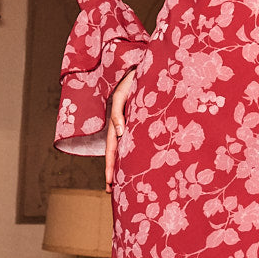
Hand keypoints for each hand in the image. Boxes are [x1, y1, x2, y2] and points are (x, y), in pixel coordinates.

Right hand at [105, 68, 137, 190]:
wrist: (150, 65)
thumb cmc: (133, 76)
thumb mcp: (123, 92)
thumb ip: (118, 111)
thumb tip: (118, 133)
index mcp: (117, 122)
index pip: (111, 150)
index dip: (110, 168)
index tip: (108, 185)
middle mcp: (126, 126)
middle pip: (119, 154)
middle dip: (116, 173)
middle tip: (114, 193)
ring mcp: (135, 125)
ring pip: (130, 150)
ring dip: (128, 166)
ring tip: (129, 184)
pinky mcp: (148, 122)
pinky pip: (143, 141)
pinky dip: (142, 154)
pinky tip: (147, 165)